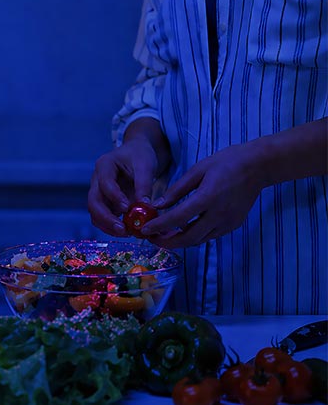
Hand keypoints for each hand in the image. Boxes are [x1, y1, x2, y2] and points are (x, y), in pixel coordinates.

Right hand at [88, 137, 160, 236]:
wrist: (137, 154)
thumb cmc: (140, 155)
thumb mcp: (145, 165)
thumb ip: (144, 184)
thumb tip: (145, 206)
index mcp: (104, 165)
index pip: (105, 184)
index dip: (114, 197)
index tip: (127, 209)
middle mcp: (96, 180)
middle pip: (93, 201)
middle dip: (106, 218)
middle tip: (123, 229)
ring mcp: (98, 192)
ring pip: (95, 212)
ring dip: (107, 225)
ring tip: (126, 233)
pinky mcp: (105, 202)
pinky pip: (102, 217)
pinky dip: (111, 226)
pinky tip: (127, 231)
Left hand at [142, 143, 264, 247]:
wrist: (260, 166)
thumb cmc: (227, 162)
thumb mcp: (198, 170)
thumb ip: (177, 190)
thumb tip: (158, 205)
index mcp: (208, 198)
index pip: (177, 218)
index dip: (159, 226)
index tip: (144, 230)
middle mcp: (219, 214)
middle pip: (188, 238)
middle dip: (167, 242)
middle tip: (151, 238)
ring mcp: (228, 222)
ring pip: (199, 240)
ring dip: (179, 242)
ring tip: (163, 236)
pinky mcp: (233, 225)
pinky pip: (209, 236)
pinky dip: (194, 236)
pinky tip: (183, 229)